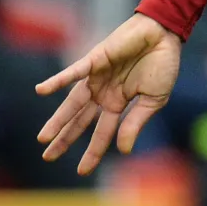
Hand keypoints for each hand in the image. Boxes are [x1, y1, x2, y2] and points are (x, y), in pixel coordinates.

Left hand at [35, 13, 181, 174]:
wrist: (164, 35)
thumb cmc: (163, 65)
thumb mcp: (154, 100)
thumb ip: (136, 123)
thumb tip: (122, 150)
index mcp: (119, 103)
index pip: (102, 131)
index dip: (92, 151)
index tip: (82, 171)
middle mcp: (104, 93)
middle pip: (80, 120)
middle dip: (65, 138)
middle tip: (47, 157)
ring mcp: (97, 78)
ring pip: (72, 103)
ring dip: (58, 119)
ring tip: (43, 137)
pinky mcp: (94, 60)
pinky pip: (73, 73)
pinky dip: (57, 81)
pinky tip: (42, 90)